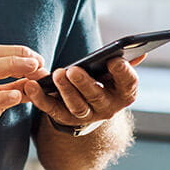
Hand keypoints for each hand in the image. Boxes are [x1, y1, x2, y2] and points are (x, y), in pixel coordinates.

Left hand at [20, 55, 143, 131]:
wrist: (89, 108)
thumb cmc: (103, 82)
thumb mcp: (115, 74)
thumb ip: (124, 63)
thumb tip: (139, 50)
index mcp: (124, 94)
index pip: (129, 84)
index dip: (123, 73)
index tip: (114, 60)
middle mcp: (108, 108)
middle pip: (97, 96)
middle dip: (84, 83)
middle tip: (73, 69)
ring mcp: (86, 116)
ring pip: (76, 106)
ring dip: (65, 90)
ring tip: (57, 74)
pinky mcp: (64, 119)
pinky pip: (51, 109)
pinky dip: (40, 98)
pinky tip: (31, 85)